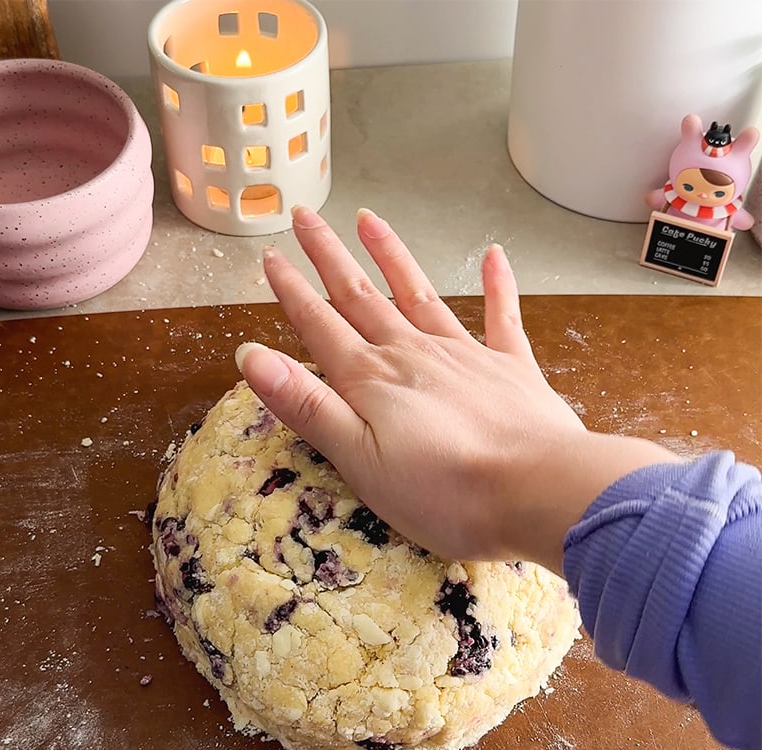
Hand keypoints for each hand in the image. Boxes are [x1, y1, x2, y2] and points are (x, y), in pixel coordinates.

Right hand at [237, 206, 676, 571]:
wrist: (541, 491)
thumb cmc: (443, 492)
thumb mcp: (356, 458)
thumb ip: (305, 404)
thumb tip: (250, 356)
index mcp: (370, 379)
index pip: (318, 324)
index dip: (290, 290)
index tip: (269, 256)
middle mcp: (411, 354)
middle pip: (360, 296)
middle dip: (328, 256)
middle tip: (304, 217)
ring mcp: (464, 355)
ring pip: (418, 293)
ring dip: (390, 255)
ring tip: (369, 219)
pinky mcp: (512, 369)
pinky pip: (502, 316)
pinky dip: (497, 284)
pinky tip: (494, 255)